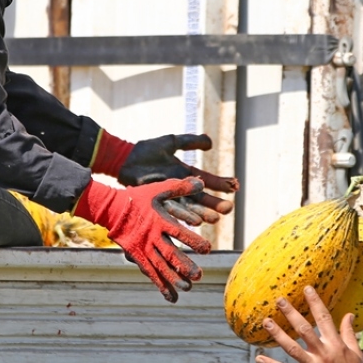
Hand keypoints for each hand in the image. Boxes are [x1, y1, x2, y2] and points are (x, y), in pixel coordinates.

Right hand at [72, 178, 211, 302]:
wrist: (112, 209)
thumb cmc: (140, 198)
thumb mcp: (160, 188)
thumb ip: (181, 187)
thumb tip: (202, 183)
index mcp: (159, 220)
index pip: (179, 232)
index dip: (192, 241)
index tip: (207, 249)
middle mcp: (152, 237)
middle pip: (170, 253)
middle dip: (184, 265)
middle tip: (199, 275)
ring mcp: (144, 249)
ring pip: (160, 267)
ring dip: (174, 278)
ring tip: (188, 287)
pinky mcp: (138, 257)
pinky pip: (150, 273)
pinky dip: (161, 286)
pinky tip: (172, 297)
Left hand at [92, 131, 240, 224]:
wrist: (126, 158)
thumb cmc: (147, 150)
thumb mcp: (172, 142)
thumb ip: (191, 141)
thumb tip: (211, 143)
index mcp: (186, 174)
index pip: (208, 180)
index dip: (221, 183)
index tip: (235, 186)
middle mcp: (181, 187)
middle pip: (202, 197)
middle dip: (215, 203)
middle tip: (229, 209)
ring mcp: (170, 195)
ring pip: (190, 207)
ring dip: (203, 213)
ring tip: (215, 219)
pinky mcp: (159, 200)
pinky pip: (173, 209)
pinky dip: (184, 215)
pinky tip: (194, 222)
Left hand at [254, 286, 362, 362]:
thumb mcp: (357, 353)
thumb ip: (349, 333)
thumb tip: (349, 315)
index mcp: (336, 345)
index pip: (324, 319)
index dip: (315, 302)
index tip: (307, 289)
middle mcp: (323, 354)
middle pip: (304, 330)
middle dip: (291, 314)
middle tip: (279, 300)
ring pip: (292, 348)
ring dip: (278, 334)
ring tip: (266, 322)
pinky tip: (259, 358)